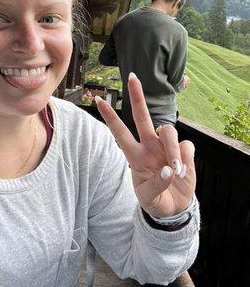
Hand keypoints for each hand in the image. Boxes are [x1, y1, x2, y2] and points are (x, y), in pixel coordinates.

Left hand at [95, 73, 195, 217]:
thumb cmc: (155, 199)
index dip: (110, 117)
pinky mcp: (184, 152)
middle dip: (137, 97)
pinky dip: (186, 157)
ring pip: (169, 131)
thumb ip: (156, 185)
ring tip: (176, 171)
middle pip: (142, 117)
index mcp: (135, 156)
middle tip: (131, 77)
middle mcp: (149, 146)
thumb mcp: (148, 198)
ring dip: (172, 149)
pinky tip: (184, 171)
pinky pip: (187, 145)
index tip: (98, 100)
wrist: (174, 208)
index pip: (120, 133)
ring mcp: (167, 147)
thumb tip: (168, 171)